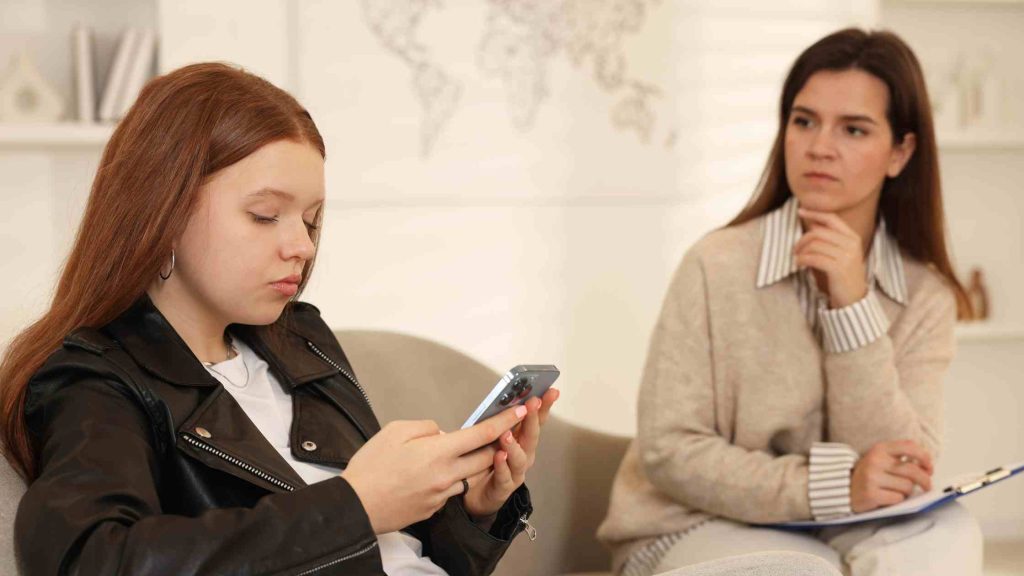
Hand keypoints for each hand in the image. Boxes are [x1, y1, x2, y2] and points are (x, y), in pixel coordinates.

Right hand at [341, 405, 527, 533]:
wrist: (355, 506)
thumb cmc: (370, 467)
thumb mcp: (395, 431)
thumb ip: (426, 427)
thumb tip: (442, 433)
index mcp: (439, 451)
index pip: (482, 434)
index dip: (505, 421)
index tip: (522, 410)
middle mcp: (447, 474)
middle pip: (485, 458)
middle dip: (494, 445)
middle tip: (493, 433)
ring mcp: (442, 494)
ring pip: (467, 475)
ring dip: (466, 464)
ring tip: (443, 457)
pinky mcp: (435, 509)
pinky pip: (449, 490)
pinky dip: (446, 480)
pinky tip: (423, 478)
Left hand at [462, 388, 559, 518]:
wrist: (478, 494)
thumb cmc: (487, 460)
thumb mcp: (493, 437)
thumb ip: (500, 421)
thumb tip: (503, 396)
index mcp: (523, 440)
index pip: (537, 420)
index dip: (544, 406)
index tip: (551, 391)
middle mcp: (525, 455)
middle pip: (531, 436)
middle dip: (533, 419)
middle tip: (532, 403)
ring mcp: (516, 472)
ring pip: (520, 458)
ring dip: (514, 445)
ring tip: (507, 434)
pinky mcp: (504, 487)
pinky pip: (504, 476)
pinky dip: (502, 466)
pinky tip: (498, 456)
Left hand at [794, 209, 867, 308]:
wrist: (853, 298)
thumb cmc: (843, 274)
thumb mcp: (841, 252)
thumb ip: (830, 238)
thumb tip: (812, 221)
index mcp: (852, 237)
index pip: (831, 218)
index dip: (814, 213)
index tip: (800, 211)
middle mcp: (851, 244)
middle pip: (818, 232)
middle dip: (802, 239)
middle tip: (795, 249)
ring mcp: (846, 256)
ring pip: (814, 245)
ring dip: (801, 251)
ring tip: (798, 258)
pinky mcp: (838, 268)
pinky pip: (813, 258)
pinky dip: (802, 260)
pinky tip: (799, 264)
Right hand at [851, 440, 933, 512]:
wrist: (843, 488)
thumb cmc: (868, 475)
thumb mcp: (880, 459)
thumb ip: (900, 458)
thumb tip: (926, 467)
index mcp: (879, 449)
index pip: (909, 447)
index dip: (924, 457)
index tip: (929, 467)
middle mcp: (875, 461)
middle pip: (912, 470)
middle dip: (924, 480)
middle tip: (927, 486)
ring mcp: (872, 477)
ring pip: (907, 486)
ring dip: (906, 492)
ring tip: (896, 491)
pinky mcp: (871, 494)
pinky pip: (897, 498)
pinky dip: (897, 500)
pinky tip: (888, 497)